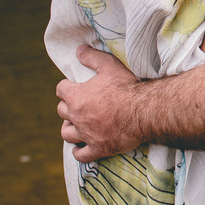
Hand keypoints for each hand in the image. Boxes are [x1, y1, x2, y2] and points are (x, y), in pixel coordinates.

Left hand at [56, 45, 141, 162]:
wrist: (144, 111)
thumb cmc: (127, 87)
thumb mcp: (110, 66)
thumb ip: (92, 57)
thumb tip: (78, 50)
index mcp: (76, 96)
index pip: (61, 89)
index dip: (67, 87)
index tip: (73, 86)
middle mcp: (76, 117)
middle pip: (61, 112)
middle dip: (67, 107)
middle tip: (78, 104)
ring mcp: (86, 134)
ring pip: (67, 134)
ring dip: (69, 129)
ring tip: (76, 126)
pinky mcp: (98, 148)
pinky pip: (80, 154)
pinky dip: (79, 150)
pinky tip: (83, 146)